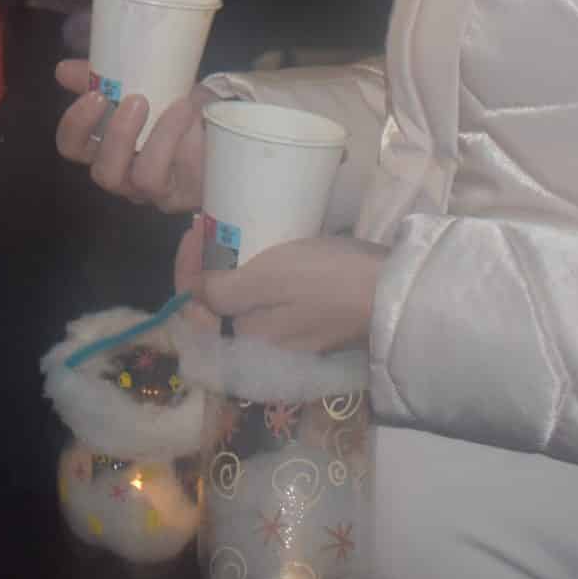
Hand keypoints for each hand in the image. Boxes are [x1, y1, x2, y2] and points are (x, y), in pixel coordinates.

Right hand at [52, 57, 211, 211]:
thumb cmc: (172, 103)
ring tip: (178, 104)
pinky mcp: (184, 195)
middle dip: (118, 136)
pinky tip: (192, 117)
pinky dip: (185, 143)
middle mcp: (123, 175)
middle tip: (136, 100)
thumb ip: (104, 77)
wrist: (218, 118)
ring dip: (160, 138)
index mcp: (104, 148)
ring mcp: (153, 191)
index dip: (76, 126)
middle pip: (103, 174)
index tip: (95, 95)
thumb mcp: (141, 82)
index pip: (73, 147)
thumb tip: (63, 70)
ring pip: (143, 178)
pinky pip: (181, 176)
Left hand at [192, 235, 384, 353]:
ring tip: (229, 237)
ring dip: (229, 273)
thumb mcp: (265, 280)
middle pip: (215, 310)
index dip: (184, 270)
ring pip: (242, 306)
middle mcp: (263, 350)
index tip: (194, 228)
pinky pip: (269, 303)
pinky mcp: (313, 325)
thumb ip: (222, 291)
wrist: (393, 292)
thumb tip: (195, 293)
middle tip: (208, 228)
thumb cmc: (324, 281)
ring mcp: (290, 340)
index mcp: (244, 344)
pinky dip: (257, 278)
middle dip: (204, 270)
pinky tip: (262, 255)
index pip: (193, 311)